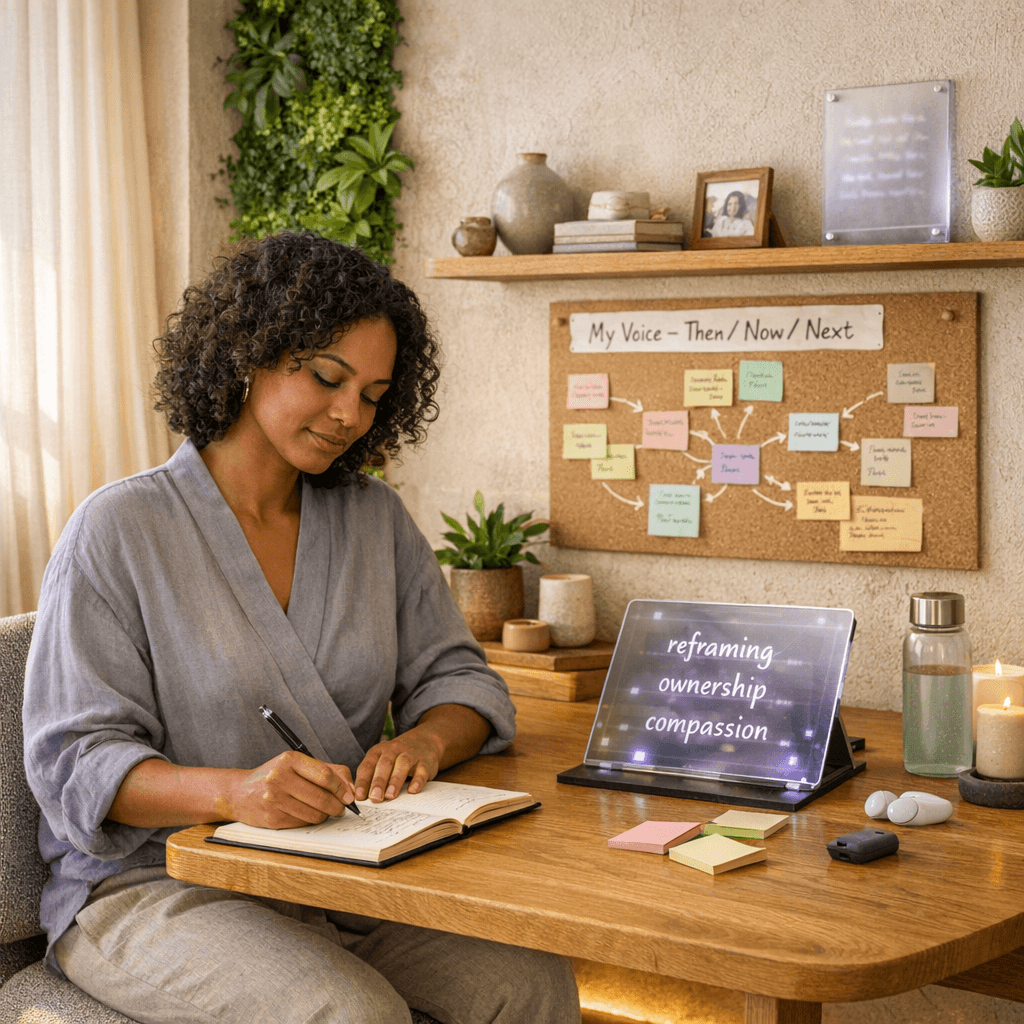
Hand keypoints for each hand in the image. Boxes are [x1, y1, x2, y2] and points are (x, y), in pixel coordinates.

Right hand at [226, 750, 355, 828]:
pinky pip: (302, 823)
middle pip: (321, 797)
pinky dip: (310, 821)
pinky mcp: (272, 818)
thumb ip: (326, 770)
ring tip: (325, 811)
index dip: (340, 787)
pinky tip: (307, 814)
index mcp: (289, 760)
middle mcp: (279, 778)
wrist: (238, 793)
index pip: (324, 775)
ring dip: (325, 815)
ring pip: (314, 814)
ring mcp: (274, 799)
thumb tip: (350, 788)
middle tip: (341, 808)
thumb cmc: (274, 776)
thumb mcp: (297, 764)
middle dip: (337, 805)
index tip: (348, 795)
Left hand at [354, 728, 443, 802]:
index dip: (363, 781)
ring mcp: (411, 754)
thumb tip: (360, 798)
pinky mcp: (426, 761)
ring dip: (395, 780)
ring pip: (403, 764)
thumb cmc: (396, 758)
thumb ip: (371, 777)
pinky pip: (422, 770)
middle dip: (379, 781)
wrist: (424, 741)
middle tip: (374, 797)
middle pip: (385, 764)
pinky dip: (418, 780)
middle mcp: (394, 750)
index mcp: (378, 751)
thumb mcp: (381, 761)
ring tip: (390, 795)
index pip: (368, 766)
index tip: (359, 796)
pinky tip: (412, 790)